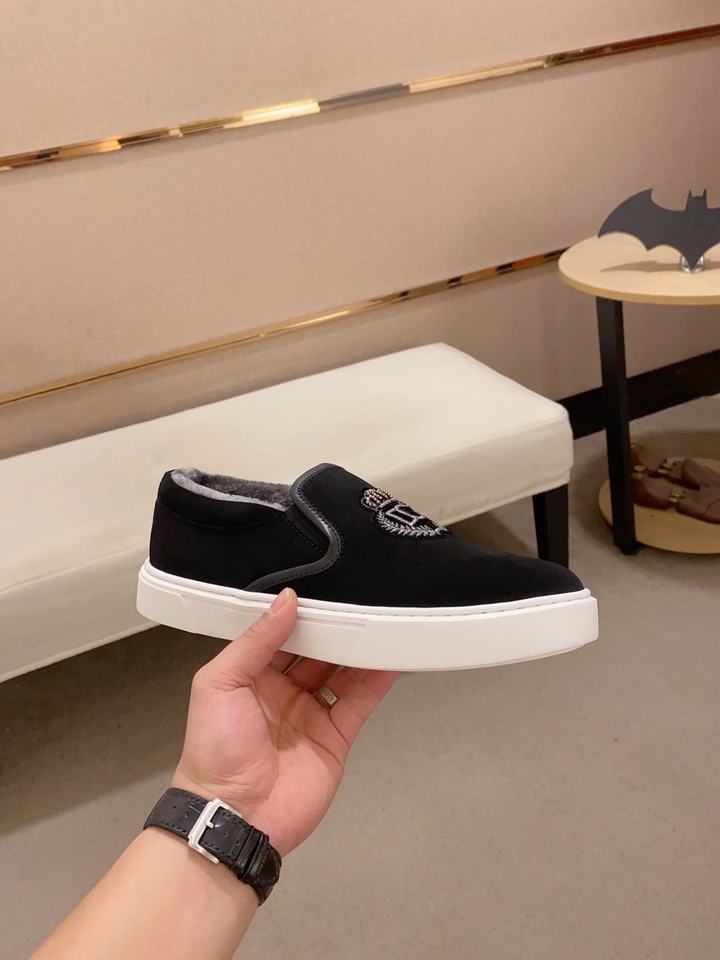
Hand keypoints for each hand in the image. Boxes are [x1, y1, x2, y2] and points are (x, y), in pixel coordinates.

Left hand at [172, 588, 396, 855]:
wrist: (235, 817)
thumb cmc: (215, 750)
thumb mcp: (220, 683)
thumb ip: (255, 641)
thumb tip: (285, 601)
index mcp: (251, 675)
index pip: (281, 634)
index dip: (301, 614)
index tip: (323, 590)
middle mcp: (282, 691)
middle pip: (316, 651)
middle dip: (335, 629)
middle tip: (357, 601)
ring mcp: (310, 714)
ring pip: (341, 673)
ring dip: (358, 651)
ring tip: (379, 623)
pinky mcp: (335, 737)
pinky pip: (358, 702)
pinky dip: (375, 681)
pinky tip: (389, 659)